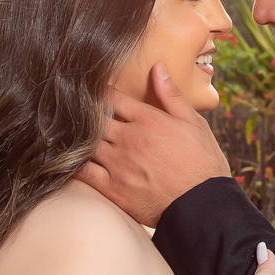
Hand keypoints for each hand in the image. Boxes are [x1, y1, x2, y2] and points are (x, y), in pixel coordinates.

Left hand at [78, 63, 230, 226]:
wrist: (203, 207)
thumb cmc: (203, 164)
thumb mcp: (194, 124)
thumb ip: (171, 95)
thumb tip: (157, 67)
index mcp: (149, 120)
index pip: (112, 98)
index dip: (100, 92)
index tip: (93, 92)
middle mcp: (130, 139)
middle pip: (94, 118)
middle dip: (86, 112)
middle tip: (77, 110)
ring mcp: (118, 164)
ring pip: (85, 142)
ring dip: (79, 136)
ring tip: (72, 132)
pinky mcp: (112, 189)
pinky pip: (82, 171)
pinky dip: (73, 162)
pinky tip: (70, 157)